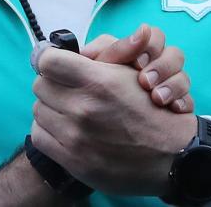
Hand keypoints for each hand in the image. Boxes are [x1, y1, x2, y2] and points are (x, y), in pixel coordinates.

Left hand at [31, 46, 196, 195]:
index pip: (48, 61)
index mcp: (98, 82)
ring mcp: (76, 136)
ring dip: (51, 108)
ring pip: (38, 110)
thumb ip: (98, 55)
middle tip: (66, 89)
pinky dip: (48, 131)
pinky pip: (39, 136)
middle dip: (52, 84)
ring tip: (68, 110)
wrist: (172, 156)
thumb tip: (63, 50)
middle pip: (40, 85)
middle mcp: (84, 108)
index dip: (50, 60)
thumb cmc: (151, 110)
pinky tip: (63, 129)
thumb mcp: (129, 73)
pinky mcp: (73, 160)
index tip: (55, 65)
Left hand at [80, 24, 193, 112]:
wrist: (102, 120)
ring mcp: (170, 84)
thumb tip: (142, 30)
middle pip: (175, 54)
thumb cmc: (98, 86)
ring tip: (157, 99)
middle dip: (162, 67)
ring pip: (184, 77)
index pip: (156, 36)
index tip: (137, 63)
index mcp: (140, 51)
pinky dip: (182, 103)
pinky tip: (172, 108)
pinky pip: (189, 101)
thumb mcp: (100, 66)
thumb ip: (116, 47)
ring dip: (172, 86)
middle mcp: (158, 65)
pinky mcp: (177, 104)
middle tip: (145, 82)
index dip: (150, 46)